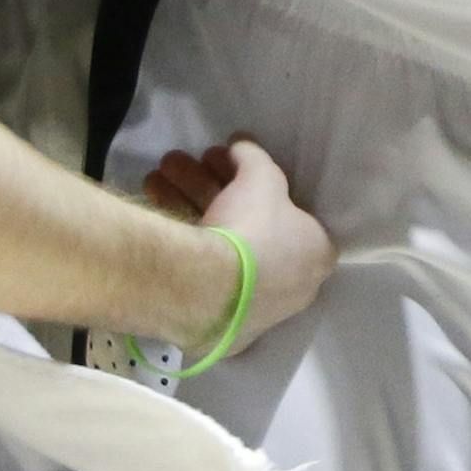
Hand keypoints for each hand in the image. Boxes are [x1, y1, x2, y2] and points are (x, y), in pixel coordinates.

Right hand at [144, 137, 336, 352]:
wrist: (206, 290)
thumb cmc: (253, 230)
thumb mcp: (260, 177)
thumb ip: (253, 157)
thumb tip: (241, 145)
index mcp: (316, 255)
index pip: (292, 213)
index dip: (258, 184)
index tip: (230, 167)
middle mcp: (290, 287)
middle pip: (248, 226)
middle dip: (210, 187)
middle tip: (182, 164)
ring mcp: (251, 310)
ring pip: (218, 246)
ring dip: (184, 202)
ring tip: (155, 176)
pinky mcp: (216, 325)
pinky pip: (200, 271)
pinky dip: (178, 237)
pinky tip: (153, 203)